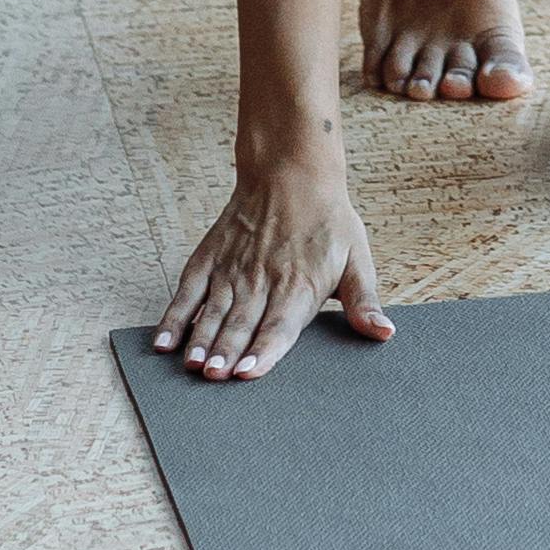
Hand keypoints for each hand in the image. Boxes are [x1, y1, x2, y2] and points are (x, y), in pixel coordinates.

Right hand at [150, 157, 393, 382]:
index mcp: (300, 286)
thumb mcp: (357, 260)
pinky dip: (176, 316)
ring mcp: (232, 269)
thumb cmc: (328, 222)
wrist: (292, 172)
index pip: (280, 325)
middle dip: (226, 352)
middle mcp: (263, 280)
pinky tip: (165, 342)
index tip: (247, 373)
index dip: (264, 350)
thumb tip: (384, 334)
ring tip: (192, 364)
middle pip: (242, 322)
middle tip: (212, 377)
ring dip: (201, 338)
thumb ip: (364, 303)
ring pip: (214, 310)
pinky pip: (189, 291)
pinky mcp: (211, 258)